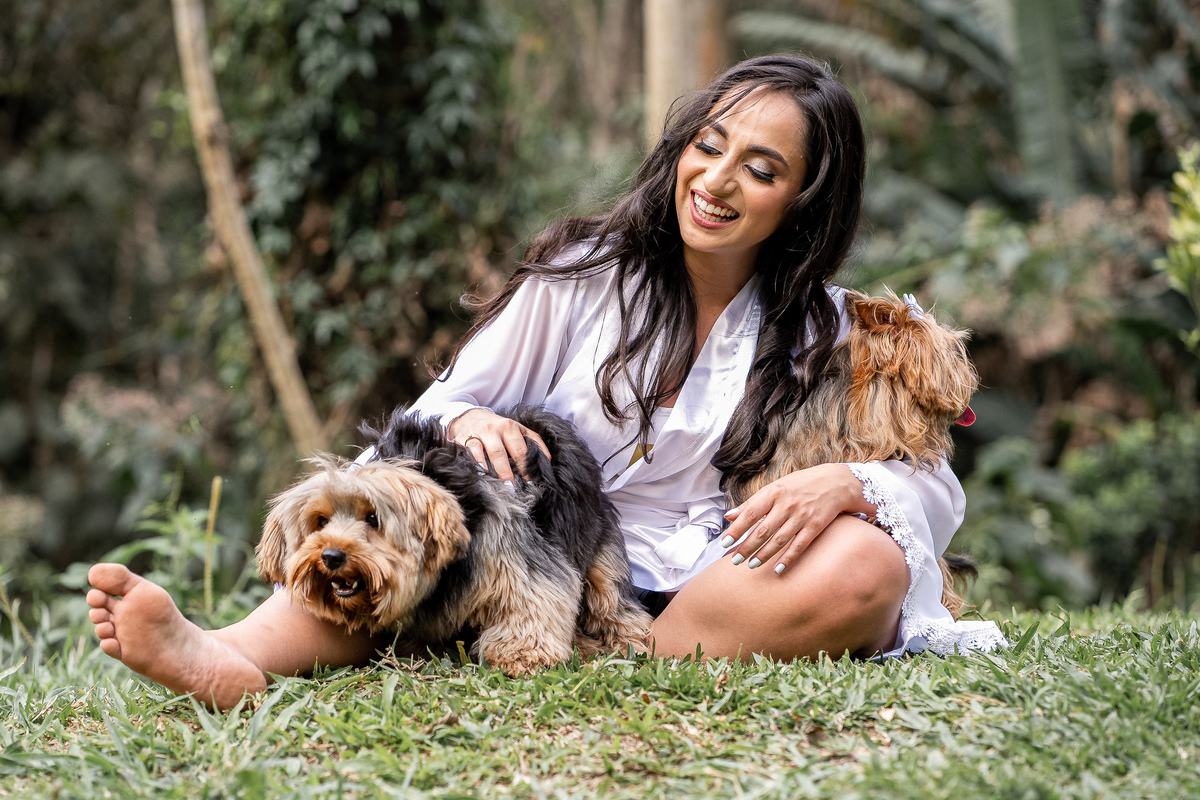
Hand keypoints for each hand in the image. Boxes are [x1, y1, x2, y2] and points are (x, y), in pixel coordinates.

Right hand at [446, 408, 550, 481]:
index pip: (520, 450)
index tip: (528, 482)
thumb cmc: (499, 429)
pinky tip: (477, 473)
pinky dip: (472, 463)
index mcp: (510, 427)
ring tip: (493, 483)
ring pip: (480, 452)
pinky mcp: (461, 439)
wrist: (471, 418)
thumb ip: (535, 443)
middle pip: (499, 453)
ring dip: (487, 468)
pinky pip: (466, 452)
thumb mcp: (519, 430)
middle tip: (511, 488)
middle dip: (506, 472)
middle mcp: (492, 429)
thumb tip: (547, 461)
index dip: (525, 467)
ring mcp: (475, 434)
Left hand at [719, 464, 873, 573]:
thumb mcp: (775, 487)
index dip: (736, 529)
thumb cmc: (799, 485)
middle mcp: (787, 504)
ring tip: (750, 565)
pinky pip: (799, 545)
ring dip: (763, 555)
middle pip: (763, 530)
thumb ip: (752, 503)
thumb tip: (728, 516)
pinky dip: (788, 558)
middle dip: (747, 547)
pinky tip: (777, 569)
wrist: (835, 482)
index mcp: (773, 492)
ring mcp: (802, 515)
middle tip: (734, 561)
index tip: (725, 543)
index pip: (750, 513)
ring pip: (779, 540)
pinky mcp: (816, 525)